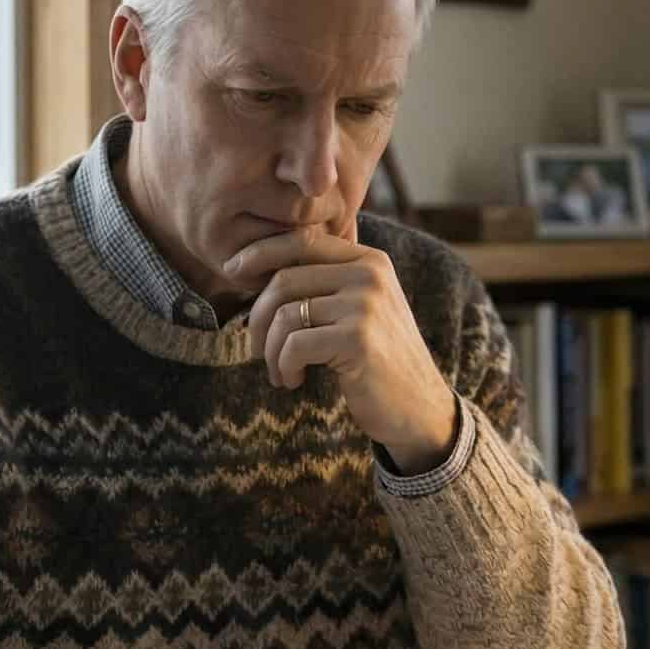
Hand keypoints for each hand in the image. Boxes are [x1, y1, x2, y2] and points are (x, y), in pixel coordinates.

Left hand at [229, 229, 457, 472]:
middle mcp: (370, 274)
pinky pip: (294, 345)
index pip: (302, 240)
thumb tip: (258, 266)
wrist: (418, 408)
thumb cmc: (377, 361)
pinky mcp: (358, 338)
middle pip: (284, 279)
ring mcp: (366, 304)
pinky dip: (283, 367)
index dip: (260, 252)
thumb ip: (326, 282)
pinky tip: (293, 381)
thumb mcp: (359, 309)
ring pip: (285, 313)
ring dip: (269, 349)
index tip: (231, 270)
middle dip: (258, 317)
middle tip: (257, 349)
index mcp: (369, 260)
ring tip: (278, 372)